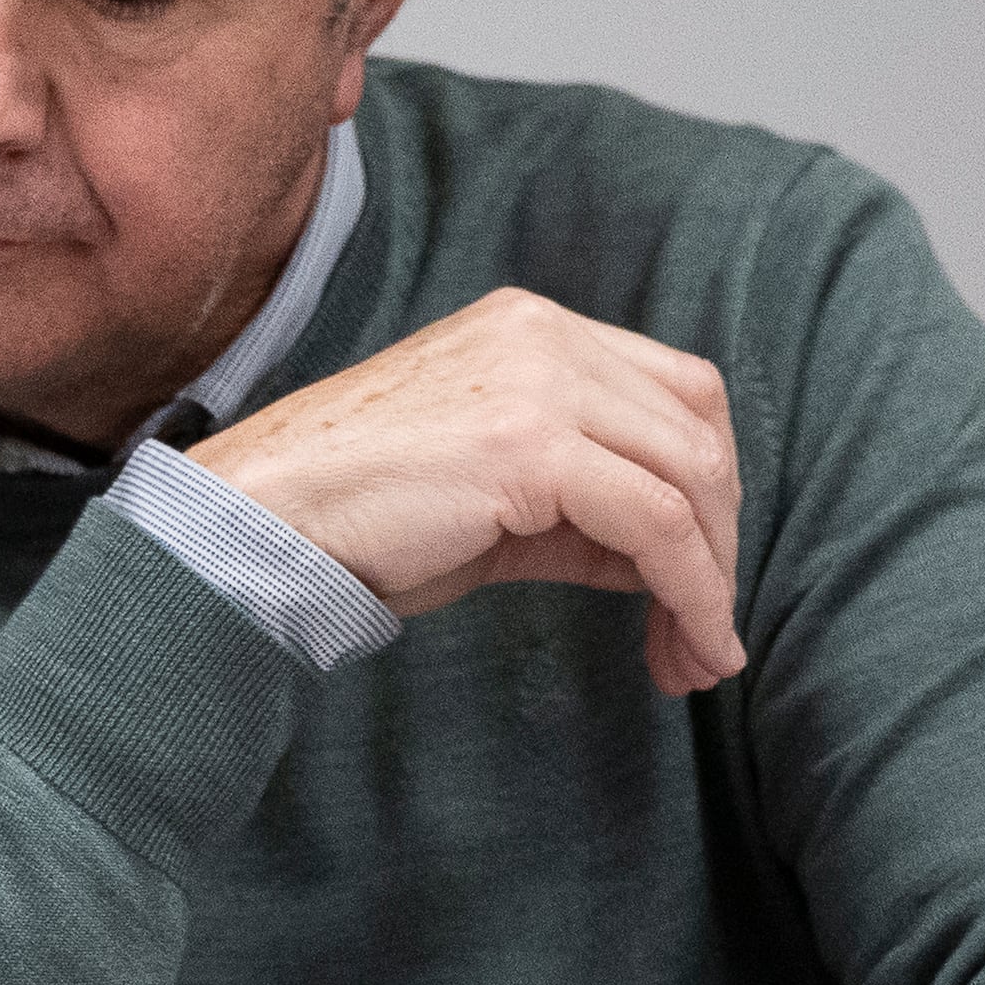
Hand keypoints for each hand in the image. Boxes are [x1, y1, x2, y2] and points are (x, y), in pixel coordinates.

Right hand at [186, 286, 745, 692]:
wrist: (264, 518)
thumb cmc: (357, 514)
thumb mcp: (494, 492)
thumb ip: (583, 503)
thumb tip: (672, 560)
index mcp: (530, 328)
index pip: (676, 391)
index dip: (707, 486)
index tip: (698, 572)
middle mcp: (544, 335)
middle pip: (698, 431)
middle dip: (720, 541)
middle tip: (706, 634)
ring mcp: (539, 380)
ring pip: (691, 477)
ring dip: (713, 579)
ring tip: (697, 657)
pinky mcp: (532, 442)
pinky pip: (657, 524)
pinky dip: (692, 593)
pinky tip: (683, 647)